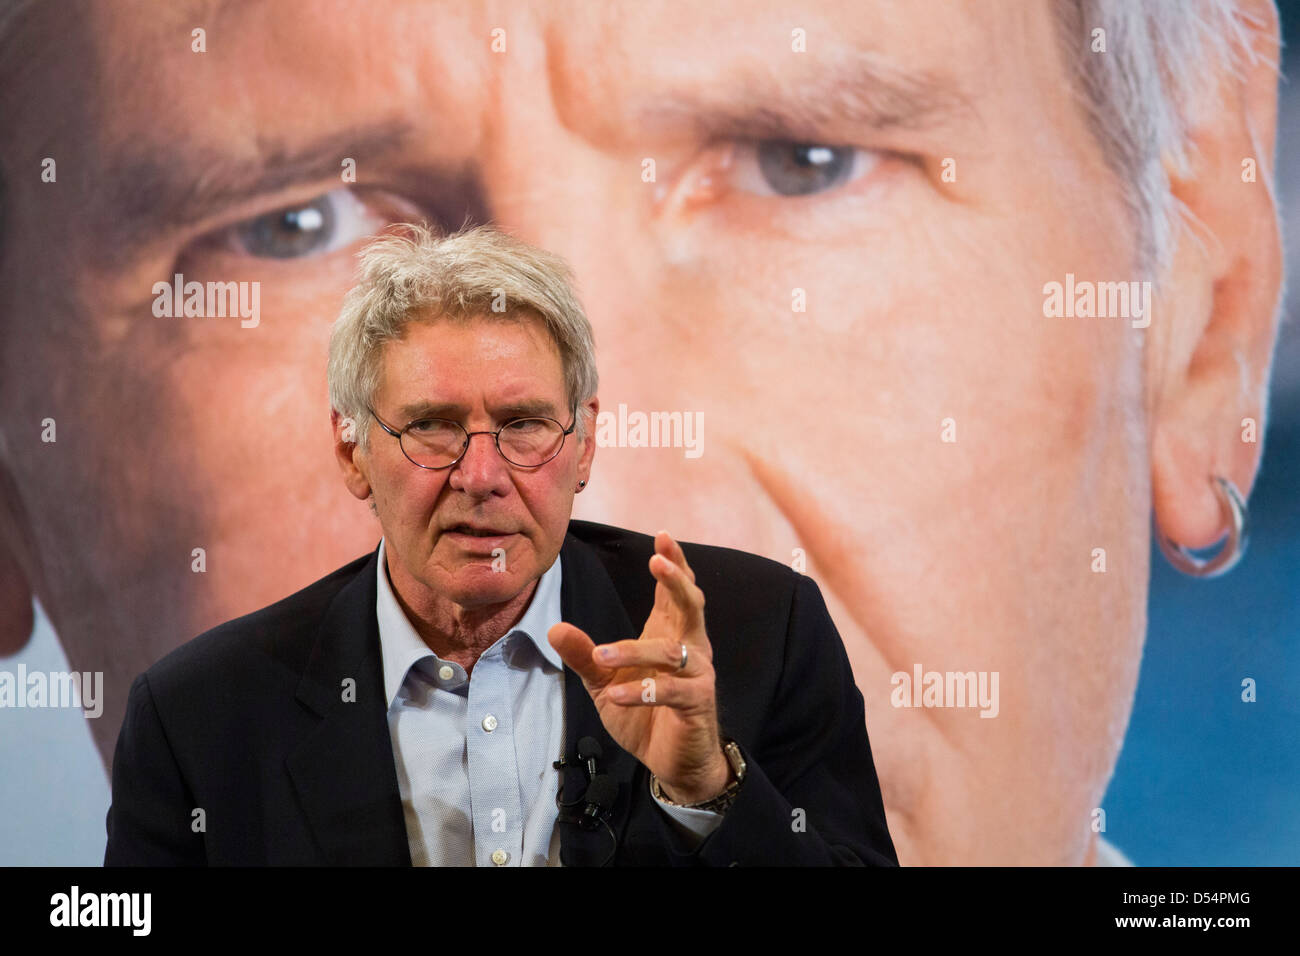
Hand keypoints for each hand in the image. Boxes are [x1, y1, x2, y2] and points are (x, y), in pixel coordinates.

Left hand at [548, 530, 730, 803]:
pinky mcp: (697, 704)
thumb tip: (554, 627)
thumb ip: (584, 656)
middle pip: (692, 604)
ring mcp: (697, 675)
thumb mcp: (605, 681)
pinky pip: (671, 692)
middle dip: (676, 580)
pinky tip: (614, 693)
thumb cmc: (645, 714)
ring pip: (673, 651)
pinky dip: (641, 692)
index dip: (673, 562)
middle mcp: (690, 648)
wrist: (674, 761)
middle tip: (657, 560)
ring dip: (636, 650)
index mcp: (671, 634)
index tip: (662, 536)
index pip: (676, 591)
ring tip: (601, 654)